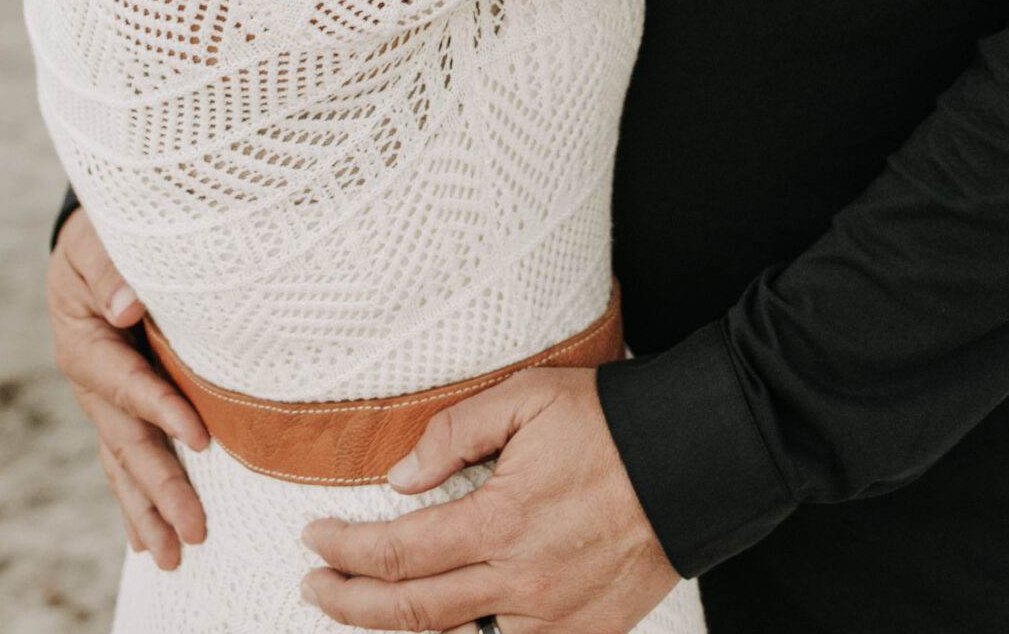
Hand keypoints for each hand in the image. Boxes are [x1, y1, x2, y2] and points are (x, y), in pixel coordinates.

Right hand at [48, 208, 209, 568]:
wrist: (86, 242)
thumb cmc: (98, 235)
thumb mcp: (93, 241)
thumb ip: (109, 270)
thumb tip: (131, 306)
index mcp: (86, 344)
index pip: (128, 384)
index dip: (163, 410)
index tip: (201, 437)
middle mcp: (91, 382)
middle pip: (128, 443)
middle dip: (161, 489)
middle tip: (195, 532)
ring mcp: (103, 400)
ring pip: (125, 464)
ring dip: (149, 511)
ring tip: (174, 557)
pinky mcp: (117, 405)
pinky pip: (125, 458)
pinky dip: (135, 499)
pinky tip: (147, 538)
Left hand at [300, 365, 676, 633]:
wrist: (695, 461)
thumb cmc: (612, 421)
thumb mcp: (530, 399)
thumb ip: (458, 433)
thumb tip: (399, 477)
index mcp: (503, 520)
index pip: (398, 553)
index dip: (345, 551)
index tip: (313, 539)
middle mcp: (522, 582)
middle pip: (411, 612)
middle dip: (349, 602)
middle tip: (313, 586)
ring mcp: (553, 618)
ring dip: (396, 631)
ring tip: (362, 608)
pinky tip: (441, 631)